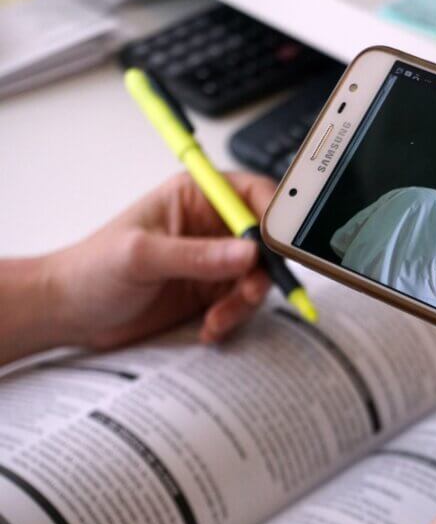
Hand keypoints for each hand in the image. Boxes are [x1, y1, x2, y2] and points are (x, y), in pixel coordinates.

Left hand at [44, 172, 276, 348]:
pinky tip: (209, 328)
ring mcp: (214, 261)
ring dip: (245, 302)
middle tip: (248, 293)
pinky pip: (242, 303)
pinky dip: (234, 319)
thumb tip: (249, 253)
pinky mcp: (212, 291)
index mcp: (195, 197)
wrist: (69, 315)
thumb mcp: (141, 257)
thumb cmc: (91, 270)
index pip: (253, 195)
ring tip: (217, 319)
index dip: (274, 218)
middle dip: (262, 271)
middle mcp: (211, 226)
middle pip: (264, 241)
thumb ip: (197, 255)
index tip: (278, 247)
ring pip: (258, 276)